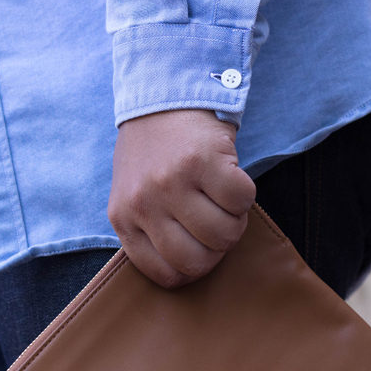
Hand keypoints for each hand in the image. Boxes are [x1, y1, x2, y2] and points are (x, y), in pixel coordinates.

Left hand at [108, 109, 255, 287]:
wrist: (163, 95)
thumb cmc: (154, 155)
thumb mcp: (135, 195)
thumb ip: (152, 231)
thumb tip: (189, 271)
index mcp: (124, 219)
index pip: (167, 275)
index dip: (195, 268)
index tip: (201, 248)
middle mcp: (144, 203)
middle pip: (198, 260)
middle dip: (218, 248)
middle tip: (218, 222)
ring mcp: (172, 182)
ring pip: (224, 234)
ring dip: (235, 220)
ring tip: (223, 199)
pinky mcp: (202, 159)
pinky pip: (242, 199)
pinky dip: (245, 194)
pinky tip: (230, 177)